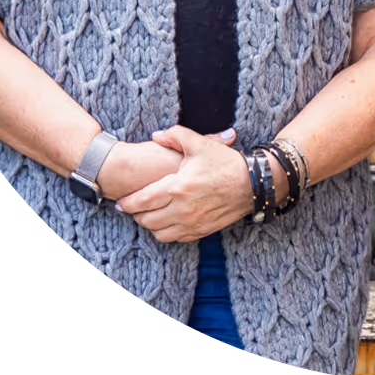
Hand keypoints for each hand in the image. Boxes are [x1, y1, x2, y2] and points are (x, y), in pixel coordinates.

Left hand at [115, 126, 256, 242]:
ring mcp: (192, 223)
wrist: (253, 183)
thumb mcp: (200, 143)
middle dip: (136, 214)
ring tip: (149, 214)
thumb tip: (156, 136)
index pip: (142, 201)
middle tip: (134, 206)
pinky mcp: (201, 231)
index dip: (128, 203)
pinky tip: (167, 221)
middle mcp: (182, 209)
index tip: (121, 201)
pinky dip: (166, 232)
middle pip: (146, 220)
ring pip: (158, 233)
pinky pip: (174, 238)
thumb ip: (175, 135)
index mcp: (178, 187)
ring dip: (150, 224)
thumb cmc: (225, 162)